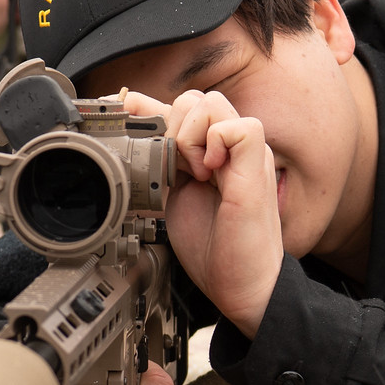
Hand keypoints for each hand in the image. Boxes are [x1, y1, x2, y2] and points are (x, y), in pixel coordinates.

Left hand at [126, 89, 283, 336]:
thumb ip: (158, 158)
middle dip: (171, 128)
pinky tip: (210, 174)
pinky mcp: (257, 166)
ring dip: (190, 136)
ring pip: (213, 103)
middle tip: (174, 170)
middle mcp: (231, 148)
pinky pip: (240, 127)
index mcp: (212, 153)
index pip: (181, 108)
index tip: (127, 119)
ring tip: (193, 174)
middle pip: (195, 99)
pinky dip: (216, 144)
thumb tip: (132, 126)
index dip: (152, 110)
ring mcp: (247, 154)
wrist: (241, 285)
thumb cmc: (213, 248)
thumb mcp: (171, 194)